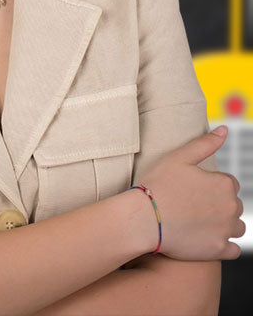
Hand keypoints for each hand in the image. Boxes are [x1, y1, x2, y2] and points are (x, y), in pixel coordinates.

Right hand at [141, 125, 244, 260]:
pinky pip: (233, 249)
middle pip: (233, 205)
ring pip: (236, 227)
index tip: (192, 188)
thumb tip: (224, 130)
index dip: (210, 184)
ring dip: (224, 224)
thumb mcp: (179, 157)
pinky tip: (205, 238)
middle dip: (218, 204)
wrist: (144, 218)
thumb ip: (205, 143)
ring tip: (198, 221)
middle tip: (191, 204)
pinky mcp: (219, 250)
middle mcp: (231, 207)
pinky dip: (223, 244)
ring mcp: (226, 230)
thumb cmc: (158, 185)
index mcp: (224, 184)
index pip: (228, 183)